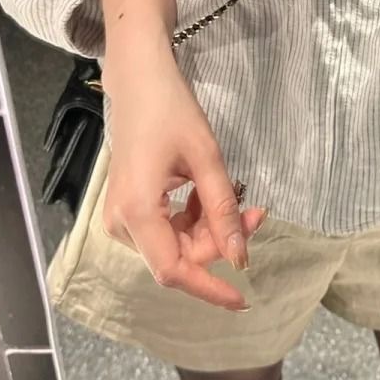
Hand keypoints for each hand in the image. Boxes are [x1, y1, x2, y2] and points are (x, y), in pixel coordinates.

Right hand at [102, 48, 264, 310]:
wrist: (138, 80)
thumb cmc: (171, 110)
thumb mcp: (207, 158)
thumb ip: (223, 210)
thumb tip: (240, 256)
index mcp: (136, 212)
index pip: (174, 270)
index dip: (209, 288)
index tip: (244, 299)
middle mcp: (121, 223)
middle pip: (179, 256)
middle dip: (220, 243)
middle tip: (257, 213)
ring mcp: (121, 217)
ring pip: (176, 245)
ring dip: (210, 230)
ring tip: (240, 198)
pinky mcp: (128, 209)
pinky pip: (167, 230)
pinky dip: (195, 220)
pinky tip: (211, 194)